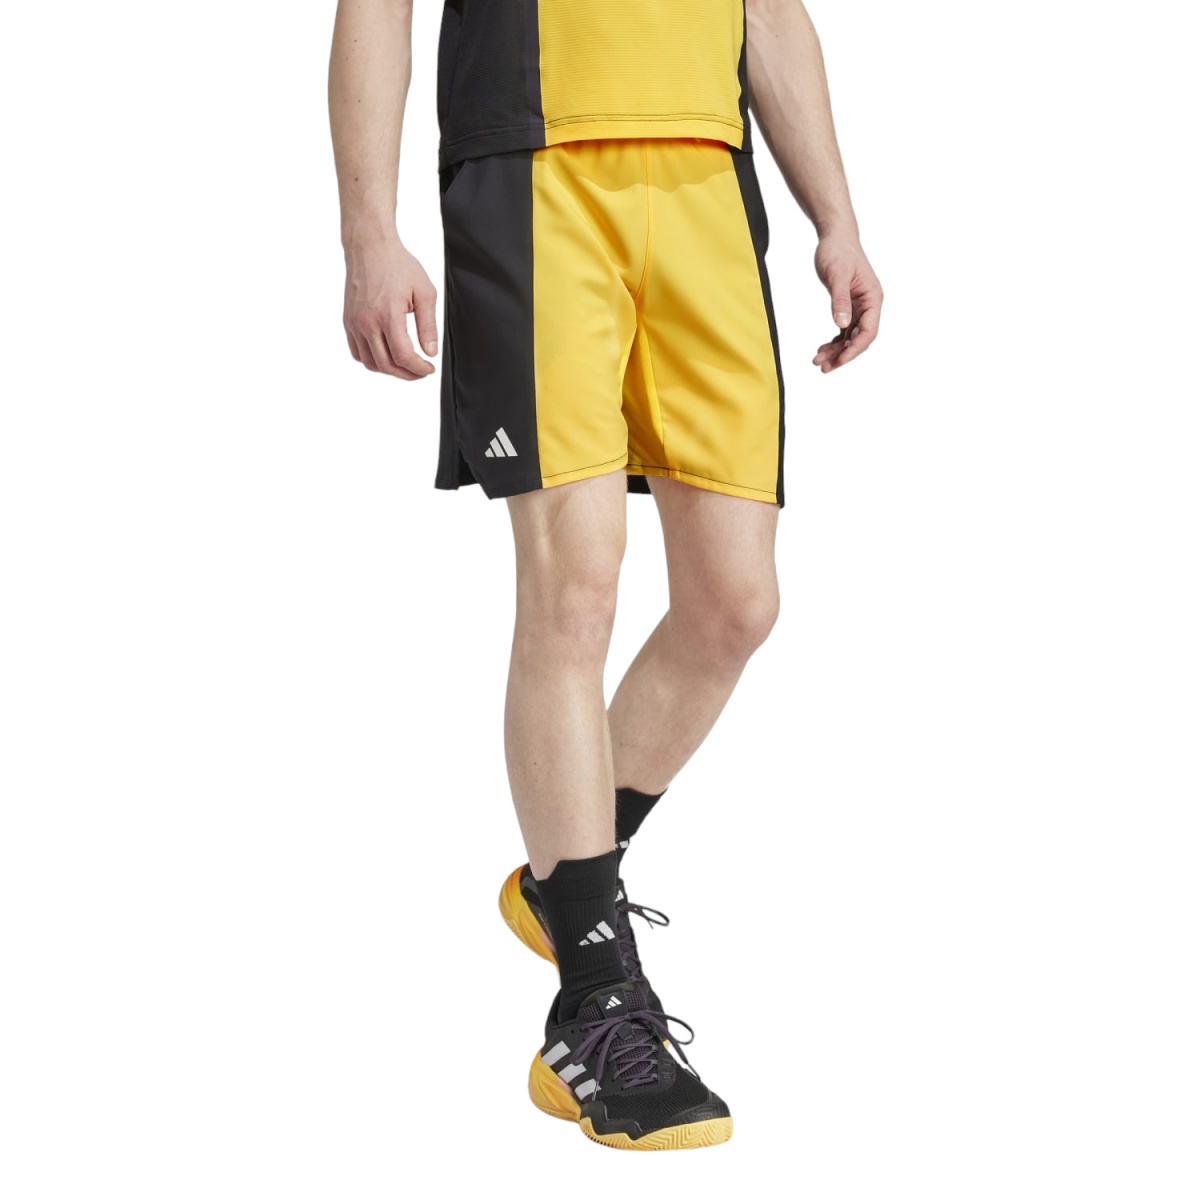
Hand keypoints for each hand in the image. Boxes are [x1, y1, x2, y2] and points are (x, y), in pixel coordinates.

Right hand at [343, 237, 437, 378]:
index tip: (429, 368)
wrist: (370, 248)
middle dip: (407, 374)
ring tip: (405, 365)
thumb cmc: (398, 265)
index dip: (418, 369)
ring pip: (370, 362)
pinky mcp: (348, 322)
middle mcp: (367, 322)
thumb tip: (430, 352)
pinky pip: (357, 352)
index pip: (403, 356)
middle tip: (420, 372)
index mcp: (388, 315)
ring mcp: (354, 323)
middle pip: (386, 365)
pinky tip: (386, 355)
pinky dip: (372, 361)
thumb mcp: (424, 292)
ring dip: (389, 370)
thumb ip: (428, 325)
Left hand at [812, 234, 882, 372]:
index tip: (839, 361)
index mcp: (873, 298)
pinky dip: (834, 341)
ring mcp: (860, 307)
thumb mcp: (837, 276)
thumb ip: (840, 301)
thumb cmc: (838, 251)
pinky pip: (844, 330)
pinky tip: (822, 349)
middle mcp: (869, 305)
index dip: (854, 350)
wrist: (835, 237)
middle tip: (822, 366)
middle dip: (843, 355)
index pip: (868, 332)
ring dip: (836, 351)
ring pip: (850, 337)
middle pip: (859, 339)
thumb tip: (841, 324)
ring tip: (817, 361)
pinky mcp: (849, 306)